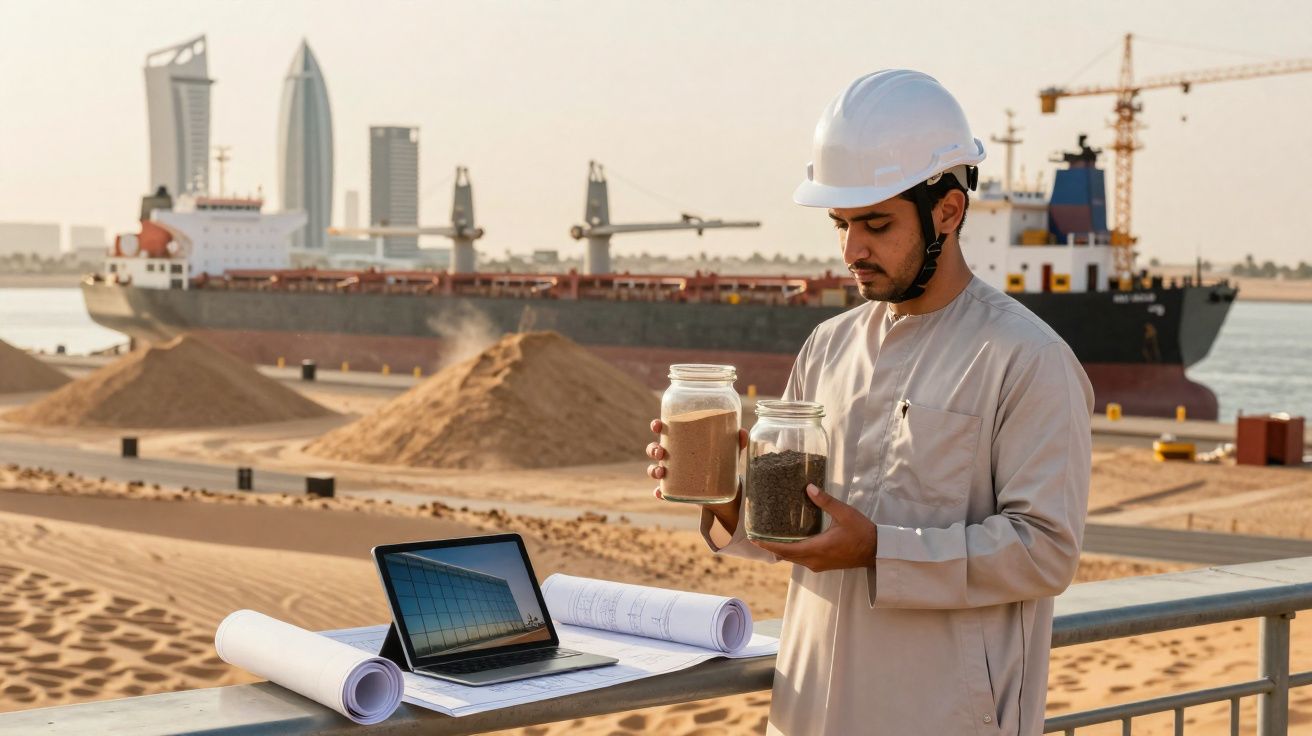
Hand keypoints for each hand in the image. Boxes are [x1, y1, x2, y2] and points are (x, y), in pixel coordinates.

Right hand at [646, 419, 746, 530]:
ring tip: (661, 472)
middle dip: (653, 449)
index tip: (657, 425)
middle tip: (661, 452)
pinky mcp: (676, 491)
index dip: (657, 426)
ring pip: (654, 470)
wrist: (723, 490)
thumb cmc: (721, 462)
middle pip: (655, 450)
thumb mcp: (729, 453)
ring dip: (653, 470)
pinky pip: (662, 491)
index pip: (665, 431)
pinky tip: (660, 493)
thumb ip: (735, 442)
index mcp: (682, 442)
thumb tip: (743, 432)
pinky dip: (659, 492)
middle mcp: (673, 458)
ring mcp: (673, 475)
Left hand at [752, 484, 877, 572]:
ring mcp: (819, 565)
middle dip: (771, 547)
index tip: (754, 540)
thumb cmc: (861, 532)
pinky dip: (793, 552)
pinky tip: (791, 541)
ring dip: (782, 550)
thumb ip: (825, 501)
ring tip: (770, 537)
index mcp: (816, 549)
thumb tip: (809, 487)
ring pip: (794, 559)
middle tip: (757, 536)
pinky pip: (802, 560)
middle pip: (786, 556)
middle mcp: (814, 560)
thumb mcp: (843, 513)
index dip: (768, 545)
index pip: (785, 550)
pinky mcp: (824, 565)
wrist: (877, 551)